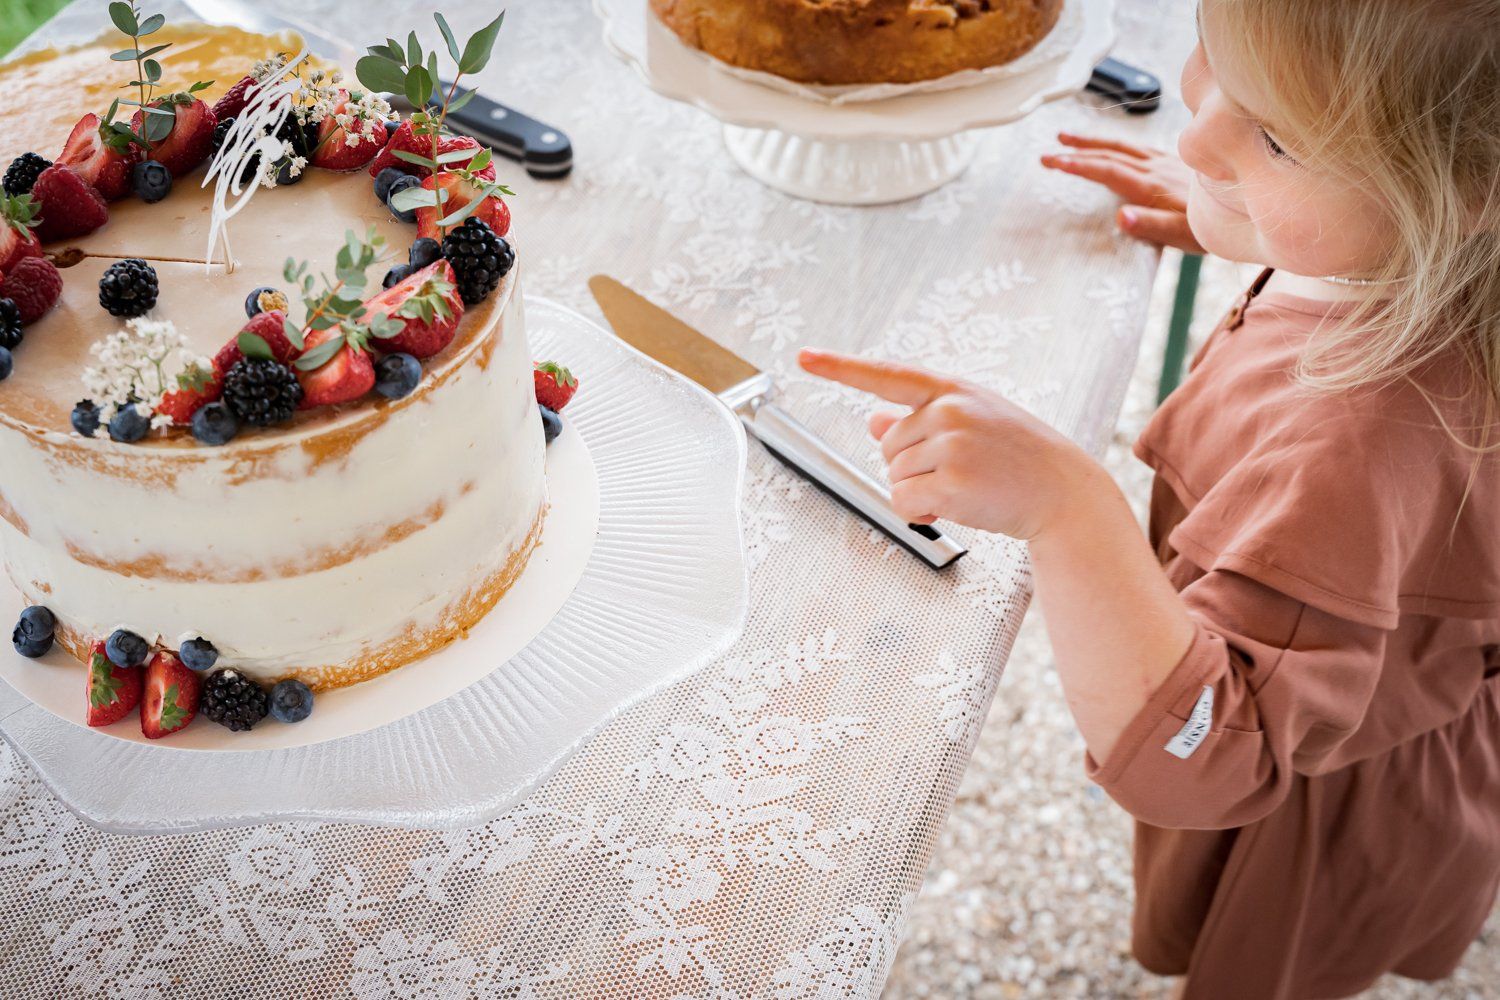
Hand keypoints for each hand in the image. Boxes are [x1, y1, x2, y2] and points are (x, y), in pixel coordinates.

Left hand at [797, 349, 1106, 539]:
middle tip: (958, 471)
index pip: (885, 374)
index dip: (840, 366)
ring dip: (918, 491)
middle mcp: (948, 411)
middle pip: (886, 445)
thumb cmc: (1018, 456)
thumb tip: (873, 421)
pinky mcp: (951, 483)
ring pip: (892, 475)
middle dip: (911, 466)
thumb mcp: (974, 421)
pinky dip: (918, 513)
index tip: (804, 356)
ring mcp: (951, 445)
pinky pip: (902, 501)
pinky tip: (954, 507)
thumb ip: (921, 418)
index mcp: (951, 389)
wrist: (1063, 491)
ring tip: (964, 487)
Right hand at [1041, 132, 1204, 253]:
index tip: (1052, 161)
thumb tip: (1121, 217)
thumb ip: (1152, 225)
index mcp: (1152, 185)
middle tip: (1047, 153)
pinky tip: (1114, 147)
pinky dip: (1116, 145)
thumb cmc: (1217, 227)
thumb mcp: (1184, 235)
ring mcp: (1167, 162)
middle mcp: (1157, 168)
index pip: (1107, 170)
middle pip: (1110, 154)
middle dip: (1076, 151)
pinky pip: (1138, 148)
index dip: (1078, 165)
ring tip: (1068, 138)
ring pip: (1122, 146)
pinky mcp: (1176, 162)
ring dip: (1092, 142)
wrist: (1252, 205)